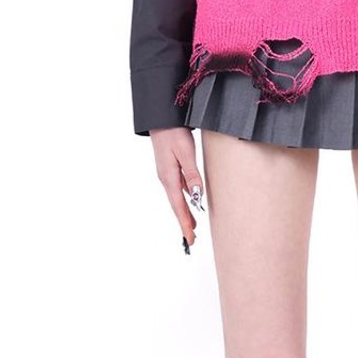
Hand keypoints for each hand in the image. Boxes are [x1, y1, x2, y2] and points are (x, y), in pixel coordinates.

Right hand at [149, 126, 205, 252]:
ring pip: (177, 198)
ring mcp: (167, 173)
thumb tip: (197, 196)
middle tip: (191, 239)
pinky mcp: (170, 167)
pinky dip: (184, 199)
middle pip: (177, 206)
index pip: (179, 206)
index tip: (190, 238)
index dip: (185, 223)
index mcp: (169, 177)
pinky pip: (178, 189)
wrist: (160, 118)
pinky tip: (191, 201)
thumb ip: (192, 174)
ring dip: (184, 212)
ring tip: (193, 225)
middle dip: (184, 223)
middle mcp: (166, 178)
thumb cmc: (173, 132)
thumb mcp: (185, 152)